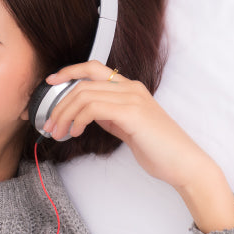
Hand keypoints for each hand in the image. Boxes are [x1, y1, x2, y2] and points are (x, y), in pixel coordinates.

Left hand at [42, 60, 213, 189]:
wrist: (184, 164)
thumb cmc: (158, 149)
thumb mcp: (127, 126)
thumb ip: (109, 114)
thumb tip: (85, 111)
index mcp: (130, 88)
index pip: (93, 69)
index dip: (69, 72)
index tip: (50, 83)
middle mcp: (131, 88)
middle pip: (83, 82)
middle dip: (60, 103)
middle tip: (48, 123)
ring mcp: (133, 98)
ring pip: (84, 95)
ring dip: (64, 114)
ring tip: (58, 133)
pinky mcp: (132, 113)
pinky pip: (93, 108)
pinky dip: (78, 120)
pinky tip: (75, 133)